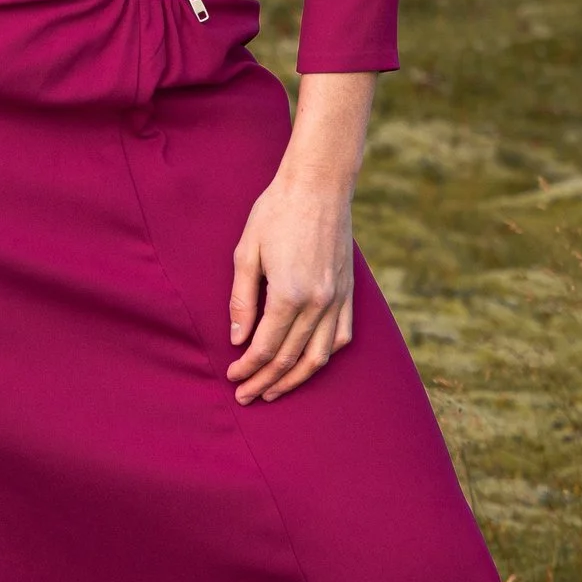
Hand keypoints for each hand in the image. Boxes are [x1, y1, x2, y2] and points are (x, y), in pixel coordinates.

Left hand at [225, 71, 375, 405]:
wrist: (319, 184)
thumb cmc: (276, 212)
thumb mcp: (246, 251)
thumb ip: (241, 298)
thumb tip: (237, 339)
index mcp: (288, 294)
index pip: (264, 347)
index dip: (246, 368)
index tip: (232, 377)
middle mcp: (317, 303)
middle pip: (289, 358)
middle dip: (265, 382)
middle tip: (246, 397)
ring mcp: (337, 299)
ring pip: (318, 356)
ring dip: (295, 379)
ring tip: (275, 392)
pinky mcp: (348, 292)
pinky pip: (341, 336)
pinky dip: (324, 356)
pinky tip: (309, 363)